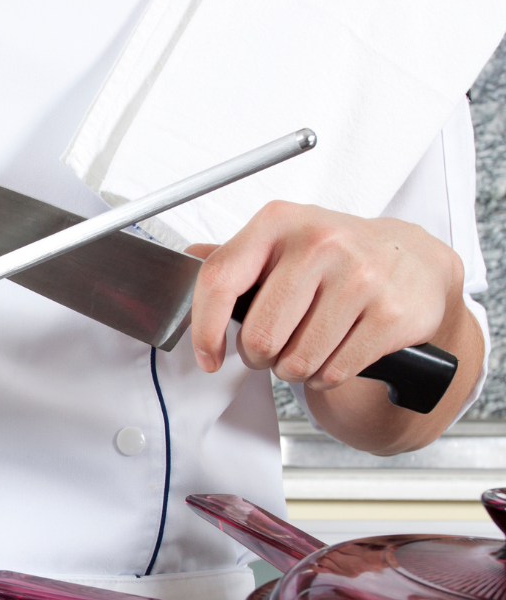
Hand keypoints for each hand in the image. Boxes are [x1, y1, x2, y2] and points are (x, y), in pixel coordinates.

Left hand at [189, 201, 463, 391]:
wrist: (413, 260)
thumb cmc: (335, 255)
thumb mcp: (282, 241)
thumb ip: (234, 257)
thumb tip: (185, 261)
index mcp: (279, 223)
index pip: (220, 281)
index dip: (205, 330)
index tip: (208, 357)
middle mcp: (320, 243)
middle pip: (260, 336)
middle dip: (259, 356)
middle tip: (272, 348)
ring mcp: (360, 276)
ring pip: (297, 361)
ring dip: (293, 369)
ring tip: (306, 347)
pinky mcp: (390, 313)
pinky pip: (334, 371)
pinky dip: (325, 376)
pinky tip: (333, 355)